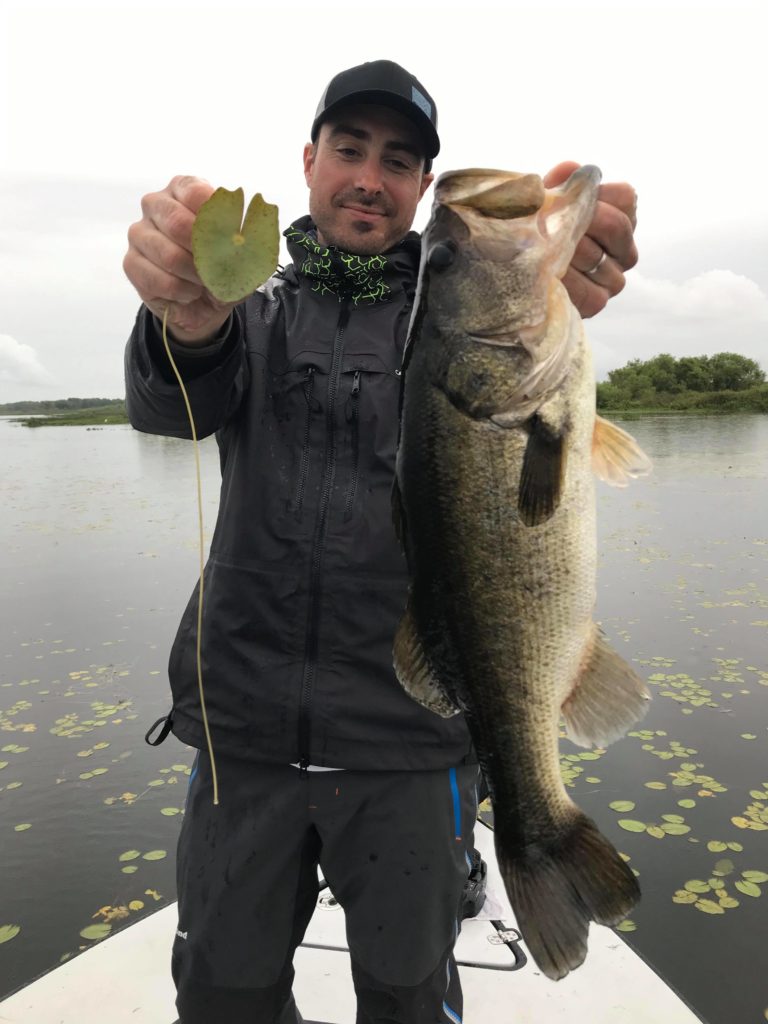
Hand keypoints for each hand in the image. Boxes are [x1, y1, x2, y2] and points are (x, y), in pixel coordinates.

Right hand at [123, 176, 235, 344]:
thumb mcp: (244, 257)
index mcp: (185, 191)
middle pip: (177, 222)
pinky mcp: (131, 262)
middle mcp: (157, 205)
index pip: (196, 192)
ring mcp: (140, 232)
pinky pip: (159, 280)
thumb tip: (252, 236)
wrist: (203, 304)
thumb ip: (249, 243)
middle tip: (218, 266)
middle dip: (205, 252)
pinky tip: (190, 292)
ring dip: (196, 276)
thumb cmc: (221, 269)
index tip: (232, 237)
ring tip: (205, 283)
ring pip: (169, 255)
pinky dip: (183, 292)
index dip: (217, 218)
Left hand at [543, 162, 637, 318]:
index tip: (566, 197)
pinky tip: (544, 272)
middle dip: (579, 220)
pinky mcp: (597, 302)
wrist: (514, 276)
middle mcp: (625, 250)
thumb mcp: (544, 204)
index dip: (595, 194)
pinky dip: (561, 278)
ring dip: (564, 249)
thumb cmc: (536, 233)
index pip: (625, 197)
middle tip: (546, 222)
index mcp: (622, 218)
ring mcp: (615, 279)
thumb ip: (559, 184)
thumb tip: (570, 169)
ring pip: (597, 255)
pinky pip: (585, 288)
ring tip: (539, 245)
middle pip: (615, 224)